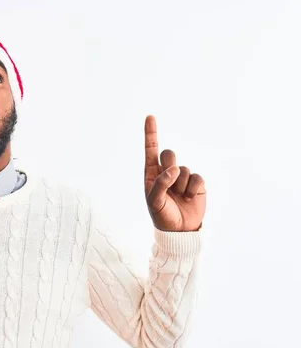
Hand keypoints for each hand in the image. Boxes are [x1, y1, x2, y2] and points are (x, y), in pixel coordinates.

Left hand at [144, 115, 205, 231]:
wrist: (180, 230)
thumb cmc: (162, 215)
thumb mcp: (154, 201)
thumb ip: (160, 183)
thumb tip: (174, 169)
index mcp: (152, 174)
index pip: (151, 150)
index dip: (151, 133)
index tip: (150, 116)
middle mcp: (167, 172)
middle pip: (169, 154)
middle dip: (169, 165)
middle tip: (169, 182)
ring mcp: (182, 177)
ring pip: (184, 169)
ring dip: (180, 186)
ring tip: (178, 198)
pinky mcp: (196, 183)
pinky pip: (196, 178)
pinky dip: (192, 189)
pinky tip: (189, 198)